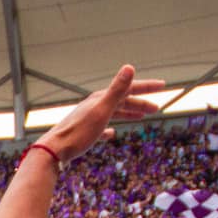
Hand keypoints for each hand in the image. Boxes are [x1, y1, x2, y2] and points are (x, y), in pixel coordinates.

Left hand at [34, 65, 167, 163]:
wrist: (53, 151)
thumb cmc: (79, 132)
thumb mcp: (102, 110)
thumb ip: (117, 89)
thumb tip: (130, 67)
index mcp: (100, 98)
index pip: (129, 88)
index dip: (147, 87)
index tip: (164, 85)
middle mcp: (94, 105)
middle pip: (122, 101)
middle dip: (140, 102)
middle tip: (157, 107)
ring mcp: (87, 119)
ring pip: (112, 113)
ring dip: (128, 113)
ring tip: (141, 117)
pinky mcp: (82, 134)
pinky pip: (100, 129)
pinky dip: (108, 129)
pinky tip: (111, 134)